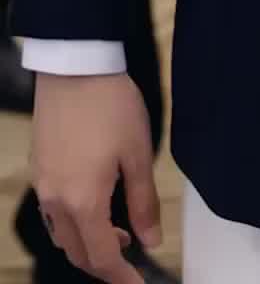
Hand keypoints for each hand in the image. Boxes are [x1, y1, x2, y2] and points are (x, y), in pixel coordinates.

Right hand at [32, 72, 160, 280]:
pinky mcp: (40, 168)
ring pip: (62, 235)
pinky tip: (94, 205)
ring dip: (86, 244)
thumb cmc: (110, 105)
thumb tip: (151, 241)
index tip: (138, 283)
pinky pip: (53, 213)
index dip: (121, 276)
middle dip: (103, 264)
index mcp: (83, 202)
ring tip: (117, 230)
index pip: (102, 257)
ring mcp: (43, 185)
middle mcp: (56, 201)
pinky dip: (73, 223)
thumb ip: (143, 203)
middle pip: (77, 252)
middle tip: (130, 260)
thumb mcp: (137, 154)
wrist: (75, 67)